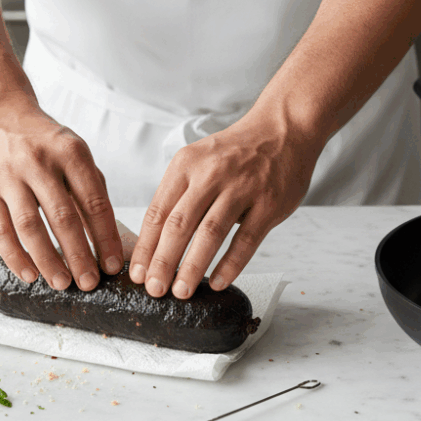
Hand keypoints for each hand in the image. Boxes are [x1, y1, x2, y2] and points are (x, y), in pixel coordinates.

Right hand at [0, 94, 122, 289]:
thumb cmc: (43, 143)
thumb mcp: (74, 155)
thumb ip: (91, 192)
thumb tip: (107, 242)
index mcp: (71, 152)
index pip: (94, 202)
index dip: (106, 238)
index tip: (113, 266)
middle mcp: (39, 161)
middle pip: (63, 217)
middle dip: (79, 255)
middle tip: (89, 283)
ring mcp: (8, 174)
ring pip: (30, 226)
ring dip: (48, 260)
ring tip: (62, 283)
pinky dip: (15, 256)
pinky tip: (29, 274)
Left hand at [129, 112, 322, 297]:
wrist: (282, 129)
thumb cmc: (236, 153)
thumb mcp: (198, 161)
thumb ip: (179, 195)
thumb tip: (155, 243)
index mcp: (185, 165)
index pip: (158, 212)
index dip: (146, 247)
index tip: (138, 274)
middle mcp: (211, 174)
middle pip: (179, 225)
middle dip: (163, 262)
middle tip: (154, 290)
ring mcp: (242, 187)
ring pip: (210, 233)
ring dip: (192, 266)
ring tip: (181, 291)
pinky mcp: (269, 202)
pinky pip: (246, 239)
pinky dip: (230, 264)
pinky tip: (217, 282)